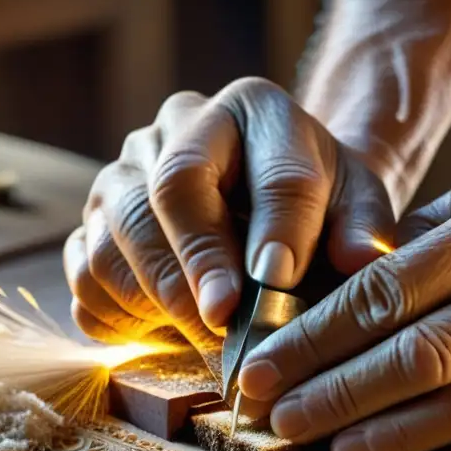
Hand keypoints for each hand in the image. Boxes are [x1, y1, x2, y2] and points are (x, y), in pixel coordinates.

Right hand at [63, 78, 394, 347]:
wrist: (269, 201)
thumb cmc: (320, 206)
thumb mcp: (359, 204)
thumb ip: (364, 229)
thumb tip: (358, 260)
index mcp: (255, 109)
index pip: (262, 167)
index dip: (273, 230)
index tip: (278, 284)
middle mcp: (178, 127)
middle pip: (170, 191)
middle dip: (200, 266)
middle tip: (226, 324)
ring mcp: (123, 171)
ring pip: (117, 237)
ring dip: (159, 300)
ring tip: (206, 341)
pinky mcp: (92, 222)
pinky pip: (85, 274)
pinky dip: (118, 315)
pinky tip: (163, 332)